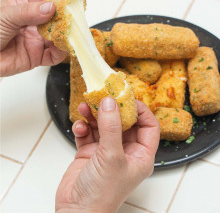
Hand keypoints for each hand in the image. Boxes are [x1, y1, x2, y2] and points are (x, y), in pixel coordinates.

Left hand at [0, 0, 67, 76]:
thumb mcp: (6, 15)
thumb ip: (29, 12)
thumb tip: (50, 7)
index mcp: (25, 7)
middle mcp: (34, 24)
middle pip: (55, 20)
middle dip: (66, 19)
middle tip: (75, 19)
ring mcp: (37, 41)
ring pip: (57, 38)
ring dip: (65, 37)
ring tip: (69, 34)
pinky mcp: (38, 57)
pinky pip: (54, 56)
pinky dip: (60, 52)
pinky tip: (61, 47)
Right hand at [56, 98, 159, 212]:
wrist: (76, 212)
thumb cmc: (101, 194)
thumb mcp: (111, 157)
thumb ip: (110, 127)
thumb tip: (110, 103)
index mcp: (140, 154)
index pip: (149, 126)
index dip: (141, 110)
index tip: (128, 98)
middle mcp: (125, 151)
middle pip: (123, 122)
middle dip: (112, 109)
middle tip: (103, 97)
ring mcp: (106, 151)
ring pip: (103, 125)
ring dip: (94, 115)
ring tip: (85, 107)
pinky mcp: (90, 152)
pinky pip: (88, 133)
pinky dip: (83, 127)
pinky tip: (79, 127)